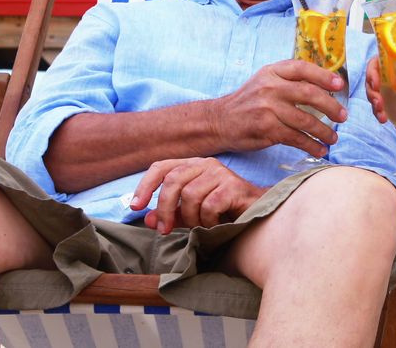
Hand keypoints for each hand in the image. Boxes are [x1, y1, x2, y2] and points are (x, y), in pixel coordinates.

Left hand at [130, 157, 264, 233]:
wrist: (259, 213)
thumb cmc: (224, 211)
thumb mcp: (192, 213)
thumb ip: (171, 214)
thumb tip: (146, 218)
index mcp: (193, 165)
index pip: (161, 167)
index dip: (145, 186)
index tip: (136, 207)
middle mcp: (206, 164)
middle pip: (172, 181)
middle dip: (165, 209)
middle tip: (165, 231)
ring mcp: (221, 173)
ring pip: (190, 195)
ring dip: (192, 218)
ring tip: (202, 225)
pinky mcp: (233, 186)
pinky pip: (209, 205)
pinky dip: (208, 220)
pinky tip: (216, 223)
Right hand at [211, 59, 346, 155]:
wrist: (219, 121)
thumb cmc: (249, 101)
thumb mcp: (265, 81)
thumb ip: (289, 80)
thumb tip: (326, 88)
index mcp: (272, 72)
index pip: (302, 68)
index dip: (324, 76)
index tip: (340, 85)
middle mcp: (270, 87)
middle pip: (309, 94)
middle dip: (331, 107)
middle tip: (343, 117)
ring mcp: (268, 109)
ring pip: (305, 120)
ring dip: (324, 131)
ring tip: (334, 137)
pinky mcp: (266, 129)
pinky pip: (296, 138)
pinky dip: (311, 145)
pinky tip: (320, 149)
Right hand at [365, 50, 395, 132]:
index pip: (378, 62)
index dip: (372, 72)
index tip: (376, 84)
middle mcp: (393, 77)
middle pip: (373, 83)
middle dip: (372, 95)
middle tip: (379, 105)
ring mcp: (395, 93)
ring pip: (378, 100)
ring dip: (377, 110)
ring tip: (384, 119)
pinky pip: (391, 115)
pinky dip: (393, 123)